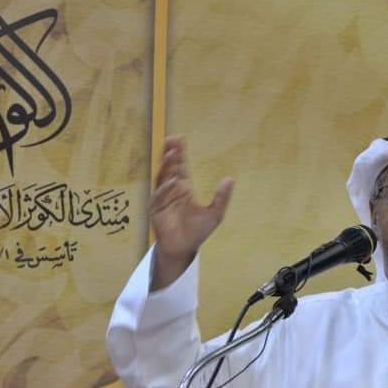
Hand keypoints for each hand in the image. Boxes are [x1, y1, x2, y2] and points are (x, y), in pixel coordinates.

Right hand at [149, 136, 233, 289]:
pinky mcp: (156, 210)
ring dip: (166, 167)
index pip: (181, 167)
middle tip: (171, 139)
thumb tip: (231, 178)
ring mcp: (162, 199)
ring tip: (170, 153)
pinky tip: (173, 181)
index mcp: (184, 189)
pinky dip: (166, 189)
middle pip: (169, 168)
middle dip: (169, 154)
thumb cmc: (197, 231)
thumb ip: (221, 197)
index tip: (180, 138)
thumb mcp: (214, 214)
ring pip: (162, 178)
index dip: (180, 153)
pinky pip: (160, 196)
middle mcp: (171, 190)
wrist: (183, 248)